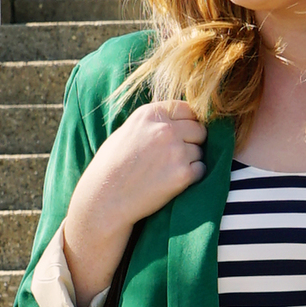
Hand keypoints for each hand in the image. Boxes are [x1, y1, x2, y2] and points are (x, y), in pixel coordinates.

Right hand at [61, 100, 206, 300]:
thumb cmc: (111, 166)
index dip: (188, 121)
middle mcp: (165, 129)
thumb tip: (180, 119)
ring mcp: (176, 152)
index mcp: (149, 115)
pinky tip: (172, 181)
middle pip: (199, 129)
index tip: (182, 133)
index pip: (187, 108)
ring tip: (167, 171)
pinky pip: (201, 169)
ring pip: (200, 151)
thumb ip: (153, 122)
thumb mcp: (127, 131)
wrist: (104, 199)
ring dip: (191, 160)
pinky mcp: (183, 175)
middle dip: (193, 141)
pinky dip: (192, 176)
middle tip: (175, 156)